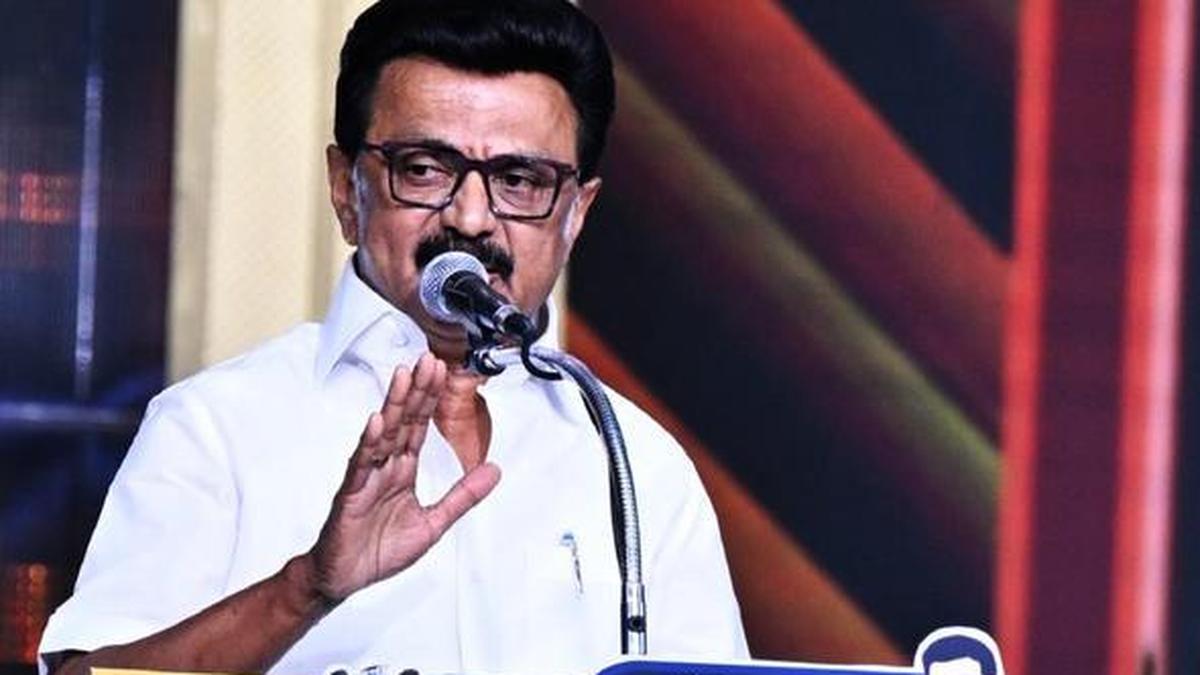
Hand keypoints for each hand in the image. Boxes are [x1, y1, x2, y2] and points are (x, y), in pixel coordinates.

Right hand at [307, 354, 500, 600]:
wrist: (344, 578)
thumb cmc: (380, 550)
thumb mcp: (434, 524)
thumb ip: (463, 496)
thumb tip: (495, 471)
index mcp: (404, 471)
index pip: (419, 427)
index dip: (431, 400)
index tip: (441, 371)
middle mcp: (385, 467)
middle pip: (403, 421)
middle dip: (416, 391)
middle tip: (428, 359)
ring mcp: (366, 477)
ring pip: (382, 434)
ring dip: (393, 405)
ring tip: (403, 376)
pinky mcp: (350, 494)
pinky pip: (361, 464)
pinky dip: (369, 443)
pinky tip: (376, 422)